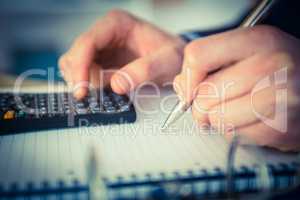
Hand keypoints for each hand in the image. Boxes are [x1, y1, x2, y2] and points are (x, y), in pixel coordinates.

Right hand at [59, 9, 185, 98]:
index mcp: (117, 23)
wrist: (177, 61)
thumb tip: (116, 84)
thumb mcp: (167, 61)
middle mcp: (105, 33)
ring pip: (75, 65)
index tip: (82, 89)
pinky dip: (88, 86)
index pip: (88, 42)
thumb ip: (145, 70)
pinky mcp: (101, 62)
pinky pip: (84, 74)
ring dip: (83, 82)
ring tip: (101, 95)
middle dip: (79, 77)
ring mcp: (101, 47)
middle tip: (88, 97)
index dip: (80, 66)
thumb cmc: (173, 56)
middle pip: (76, 54)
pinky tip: (101, 93)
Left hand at [174, 25, 299, 150]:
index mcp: (257, 40)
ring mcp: (279, 97)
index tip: (191, 87)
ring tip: (237, 110)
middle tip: (217, 102)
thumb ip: (210, 63)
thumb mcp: (248, 52)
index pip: (198, 55)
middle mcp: (271, 65)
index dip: (188, 76)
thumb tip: (183, 85)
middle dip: (202, 105)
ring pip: (216, 118)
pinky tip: (252, 120)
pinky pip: (235, 136)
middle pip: (204, 94)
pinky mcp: (281, 127)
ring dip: (220, 120)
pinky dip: (237, 131)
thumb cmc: (279, 71)